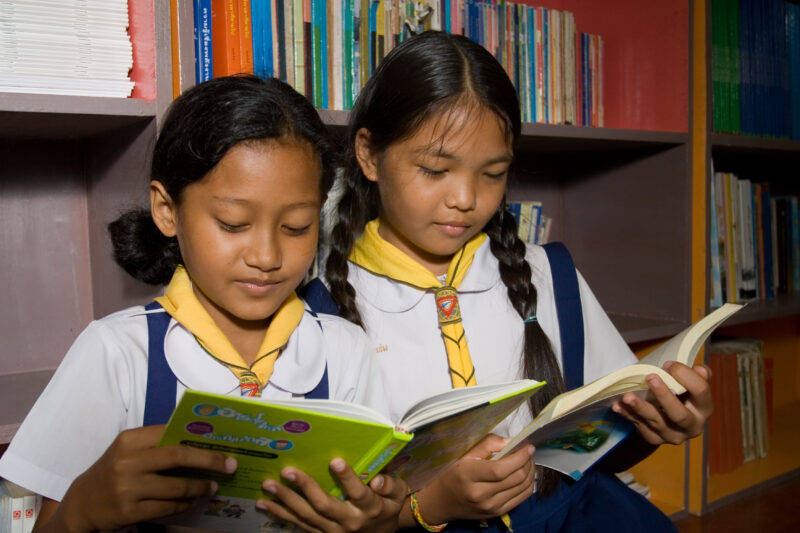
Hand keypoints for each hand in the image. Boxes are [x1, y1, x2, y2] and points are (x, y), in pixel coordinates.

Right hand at [38, 425, 236, 532]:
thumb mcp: (128, 450)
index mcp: (130, 440)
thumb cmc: (113, 471)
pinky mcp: (129, 512)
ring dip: (200, 487)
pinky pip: (168, 507)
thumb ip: (158, 444)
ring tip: (212, 487)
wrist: (82, 504)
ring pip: (177, 487)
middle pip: (179, 457)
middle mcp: (127, 462)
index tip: (224, 445)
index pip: (173, 434)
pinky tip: (192, 501)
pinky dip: (185, 504)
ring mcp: (127, 488)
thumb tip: (200, 441)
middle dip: (210, 462)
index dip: (201, 441)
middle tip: (230, 466)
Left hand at [257, 458, 406, 532]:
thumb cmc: (387, 506)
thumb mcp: (397, 494)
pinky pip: (298, 526)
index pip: (358, 493)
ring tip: (268, 486)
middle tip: (287, 471)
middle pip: (324, 506)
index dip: (347, 478)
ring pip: (306, 517)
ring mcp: (332, 532)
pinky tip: (266, 504)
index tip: (335, 461)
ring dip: (285, 502)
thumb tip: (377, 479)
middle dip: (304, 488)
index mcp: (369, 508)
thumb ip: (390, 485)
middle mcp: (349, 522)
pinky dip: (281, 516)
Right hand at [409, 434, 535, 524]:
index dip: (519, 457)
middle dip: (527, 462)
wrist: (441, 502)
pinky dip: (527, 484)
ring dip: (530, 472)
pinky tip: (524, 474)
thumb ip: (487, 444)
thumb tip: (511, 442)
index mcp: (468, 476)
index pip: (501, 469)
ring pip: (523, 487)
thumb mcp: (464, 455)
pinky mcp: (498, 513)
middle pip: (516, 478)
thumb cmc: (451, 474)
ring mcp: (490, 507)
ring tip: (527, 461)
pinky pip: (522, 498)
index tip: (528, 446)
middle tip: (527, 452)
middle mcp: (480, 495)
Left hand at [613, 361, 712, 444]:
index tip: (667, 364)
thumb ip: (697, 374)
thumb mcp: (692, 381)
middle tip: (650, 378)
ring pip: (656, 422)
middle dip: (664, 396)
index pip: (700, 392)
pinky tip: (618, 406)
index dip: (685, 376)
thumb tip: (698, 369)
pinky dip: (628, 415)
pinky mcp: (655, 439)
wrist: (670, 413)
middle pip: (679, 414)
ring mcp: (673, 435)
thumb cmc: (682, 392)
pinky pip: (640, 427)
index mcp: (704, 408)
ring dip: (640, 408)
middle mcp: (693, 426)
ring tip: (627, 396)